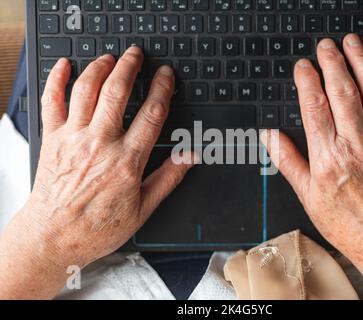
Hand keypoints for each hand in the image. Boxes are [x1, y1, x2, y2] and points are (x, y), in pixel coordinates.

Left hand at [0, 47, 194, 298]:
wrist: (53, 237)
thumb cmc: (97, 227)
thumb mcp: (142, 209)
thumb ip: (167, 178)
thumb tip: (189, 157)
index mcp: (127, 161)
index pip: (151, 115)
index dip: (161, 89)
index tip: (166, 75)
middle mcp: (100, 144)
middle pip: (117, 93)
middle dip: (129, 67)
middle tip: (136, 54)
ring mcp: (74, 139)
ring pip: (86, 91)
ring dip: (99, 68)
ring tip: (110, 57)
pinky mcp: (52, 140)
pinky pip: (52, 102)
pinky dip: (56, 80)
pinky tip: (64, 66)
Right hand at [261, 34, 362, 298]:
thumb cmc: (346, 221)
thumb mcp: (307, 195)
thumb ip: (288, 161)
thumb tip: (270, 136)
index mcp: (328, 156)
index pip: (315, 107)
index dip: (307, 81)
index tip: (302, 66)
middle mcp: (356, 143)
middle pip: (343, 92)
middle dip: (332, 63)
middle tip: (325, 46)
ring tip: (353, 44)